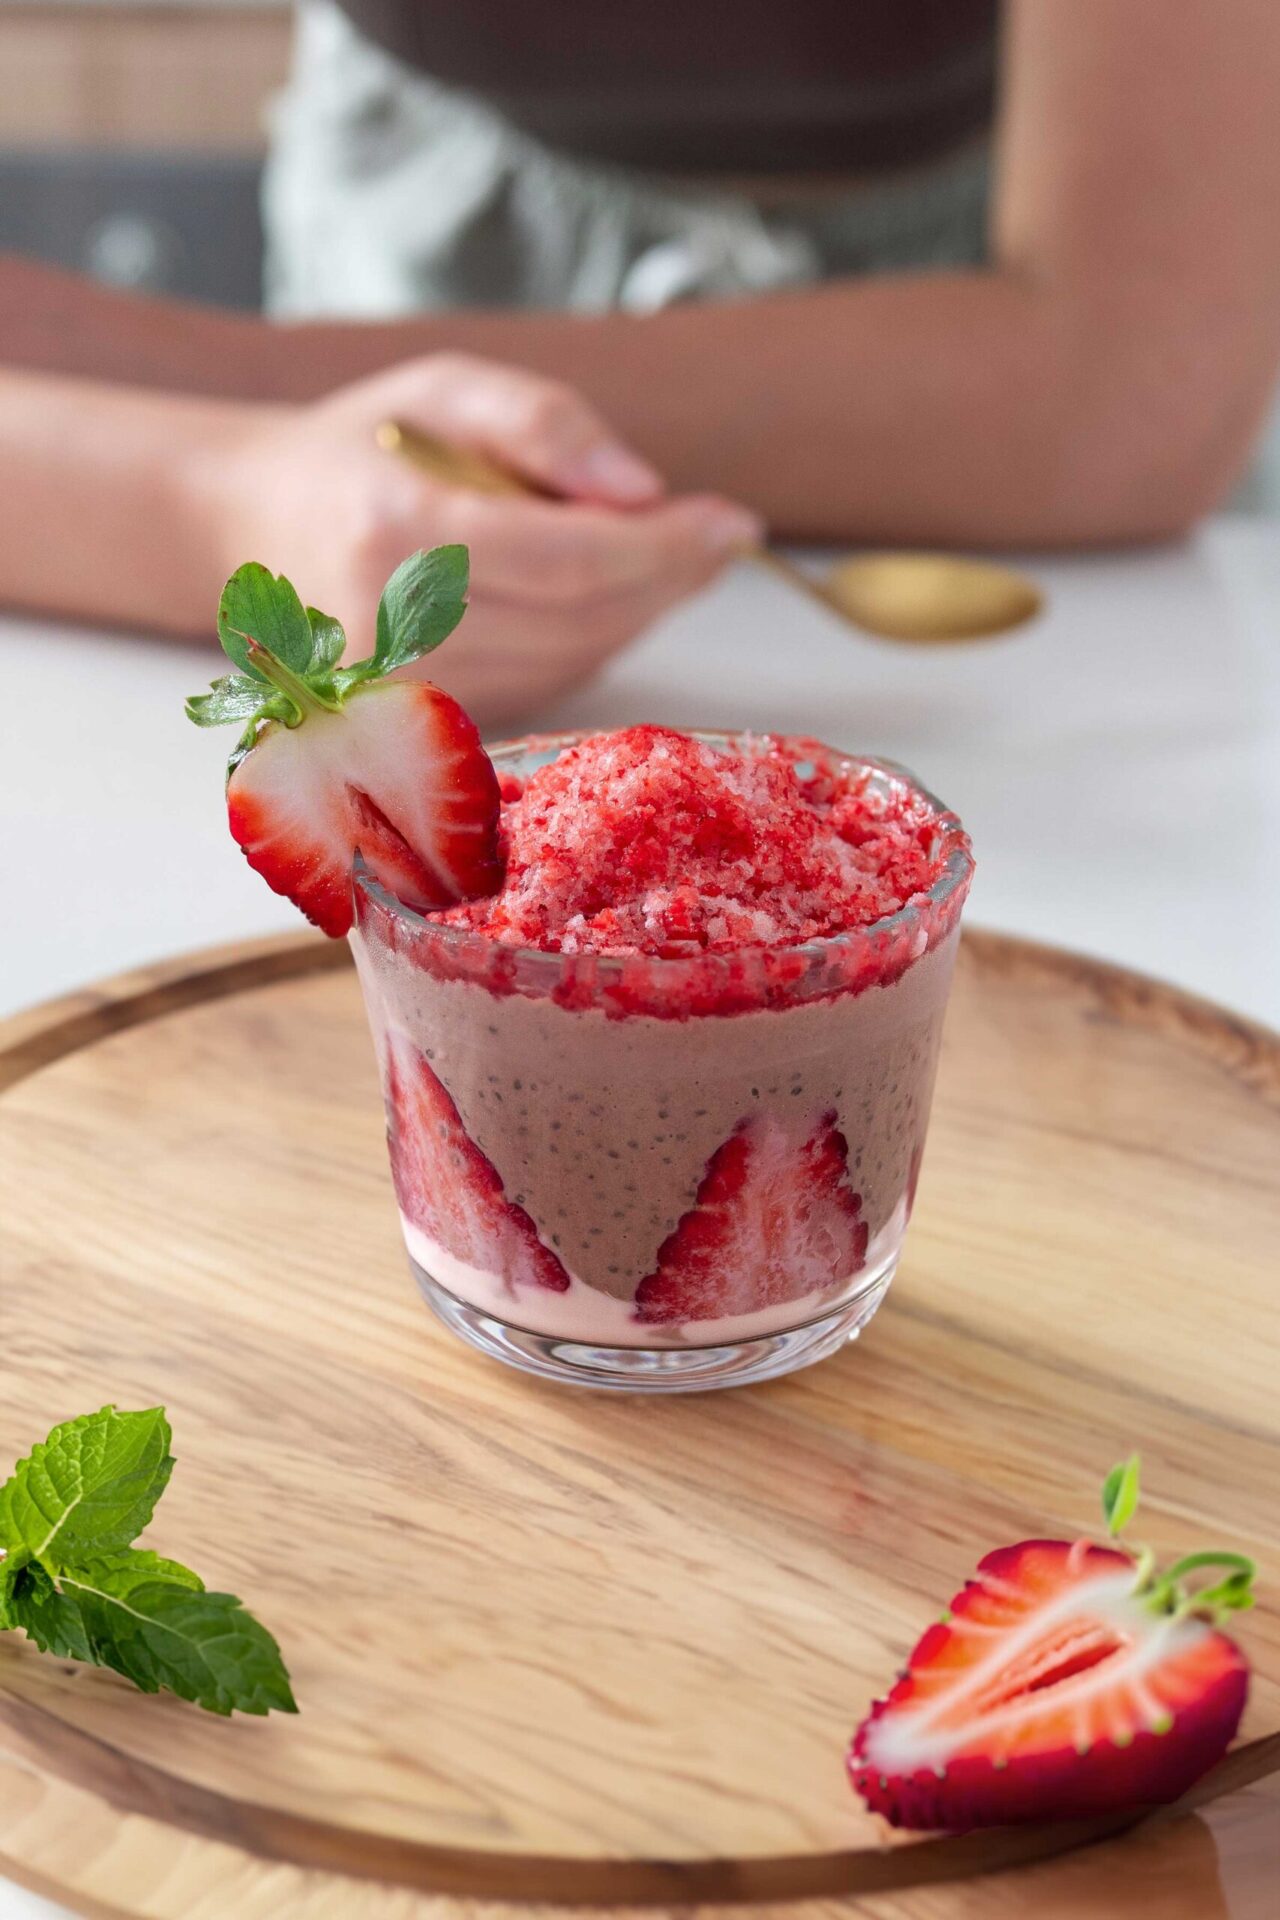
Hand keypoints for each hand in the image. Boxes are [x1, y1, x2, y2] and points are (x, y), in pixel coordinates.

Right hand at [201, 354, 761, 724]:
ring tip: (658, 551)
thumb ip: (543, 422)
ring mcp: (405, 691)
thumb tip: (643, 487)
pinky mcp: (422, 725)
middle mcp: (395, 626)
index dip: (665, 547)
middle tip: (714, 532)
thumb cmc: (360, 450)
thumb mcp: (443, 389)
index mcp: (394, 529)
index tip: (736, 522)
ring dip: (639, 609)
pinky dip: (593, 638)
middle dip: (669, 576)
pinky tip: (596, 593)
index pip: (567, 559)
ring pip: (577, 659)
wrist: (251, 526)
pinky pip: (549, 683)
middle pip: (584, 618)